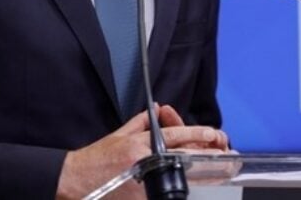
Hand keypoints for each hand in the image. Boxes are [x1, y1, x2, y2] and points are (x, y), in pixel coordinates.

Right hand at [55, 105, 227, 198]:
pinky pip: (165, 191)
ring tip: (220, 172)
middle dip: (206, 155)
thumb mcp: (119, 135)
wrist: (74, 180)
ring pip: (179, 177)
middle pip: (183, 156)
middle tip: (226, 155)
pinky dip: (181, 189)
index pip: (176, 136)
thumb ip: (140, 122)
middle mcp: (144, 160)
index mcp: (140, 143)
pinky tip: (197, 188)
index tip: (214, 134)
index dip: (197, 133)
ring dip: (200, 175)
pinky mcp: (139, 197)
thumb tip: (156, 109)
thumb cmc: (96, 159)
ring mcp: (143, 180)